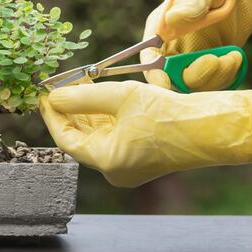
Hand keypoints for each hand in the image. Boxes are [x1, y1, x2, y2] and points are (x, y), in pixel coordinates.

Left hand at [40, 81, 251, 187]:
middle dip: (69, 109)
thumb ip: (82, 97)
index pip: (66, 138)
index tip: (43, 95)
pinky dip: (101, 116)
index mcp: (106, 161)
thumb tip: (53, 96)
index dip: (52, 115)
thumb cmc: (168, 114)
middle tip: (60, 84)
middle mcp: (113, 168)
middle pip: (80, 136)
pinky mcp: (137, 155)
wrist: (208, 127)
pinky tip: (96, 95)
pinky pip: (110, 135)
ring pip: (95, 134)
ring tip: (78, 83)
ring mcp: (125, 164)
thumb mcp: (120, 97)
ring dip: (85, 110)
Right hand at [141, 0, 251, 90]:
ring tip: (232, 56)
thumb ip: (190, 6)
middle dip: (193, 75)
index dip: (153, 73)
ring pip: (194, 84)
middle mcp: (171, 50)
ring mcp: (190, 61)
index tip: (166, 83)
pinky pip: (212, 84)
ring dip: (214, 76)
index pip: (149, 59)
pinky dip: (225, 76)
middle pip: (171, 78)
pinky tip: (235, 57)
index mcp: (160, 31)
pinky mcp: (209, 69)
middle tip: (215, 60)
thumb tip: (170, 20)